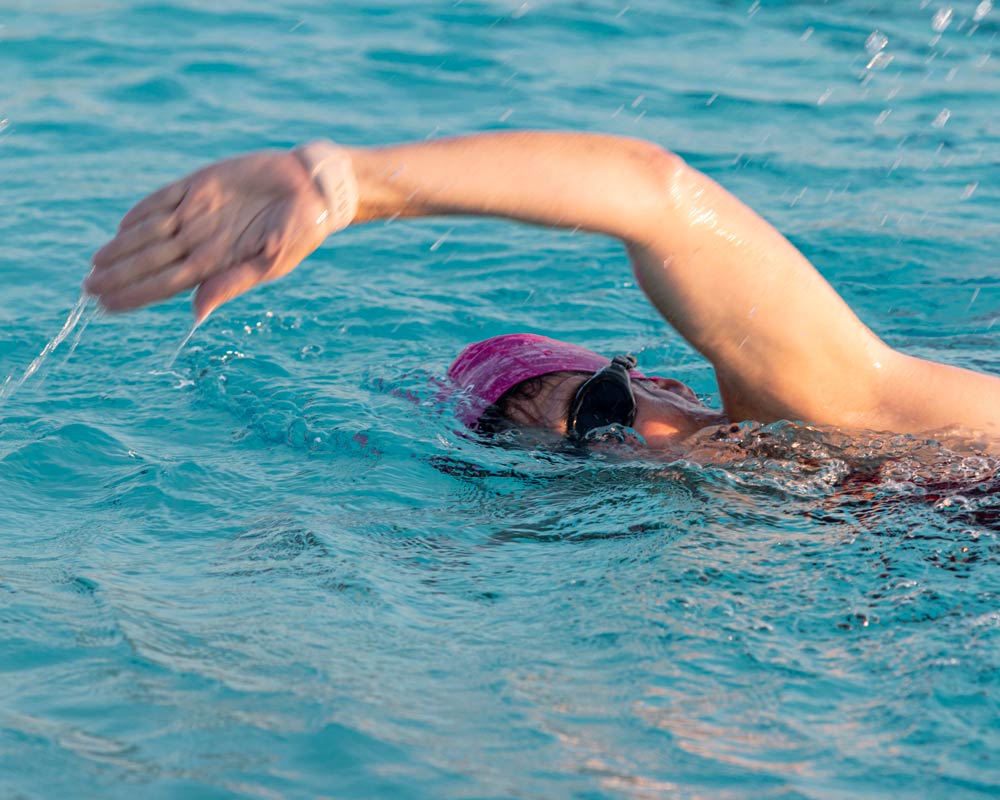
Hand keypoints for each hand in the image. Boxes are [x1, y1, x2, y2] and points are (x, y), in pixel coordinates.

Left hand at [86, 150, 332, 320]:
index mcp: (217, 263)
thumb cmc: (301, 230)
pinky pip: (163, 198)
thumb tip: (196, 312)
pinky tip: (123, 226)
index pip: (166, 284)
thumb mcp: (271, 262)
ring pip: (149, 232)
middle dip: (118, 275)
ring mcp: (198, 212)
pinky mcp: (201, 185)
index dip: (136, 295)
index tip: (107, 307)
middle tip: (87, 288)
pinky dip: (141, 212)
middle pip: (150, 261)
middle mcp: (201, 240)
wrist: (314, 187)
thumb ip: (232, 283)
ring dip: (122, 248)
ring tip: (96, 263)